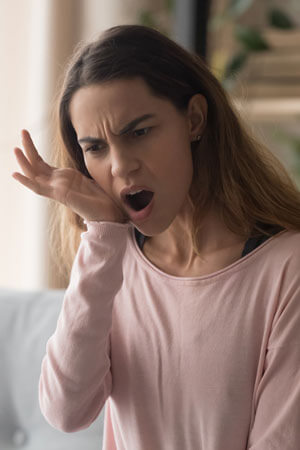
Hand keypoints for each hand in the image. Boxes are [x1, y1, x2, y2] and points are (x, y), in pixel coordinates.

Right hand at [12, 130, 127, 222]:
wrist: (108, 212)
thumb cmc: (100, 197)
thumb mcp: (89, 179)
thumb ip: (81, 173)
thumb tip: (88, 161)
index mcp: (62, 178)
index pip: (42, 163)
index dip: (33, 150)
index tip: (26, 136)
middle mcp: (56, 183)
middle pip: (36, 164)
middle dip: (28, 148)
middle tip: (22, 130)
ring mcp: (56, 189)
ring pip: (34, 174)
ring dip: (24, 161)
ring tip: (15, 149)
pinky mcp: (59, 195)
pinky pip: (39, 189)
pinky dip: (27, 182)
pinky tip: (15, 174)